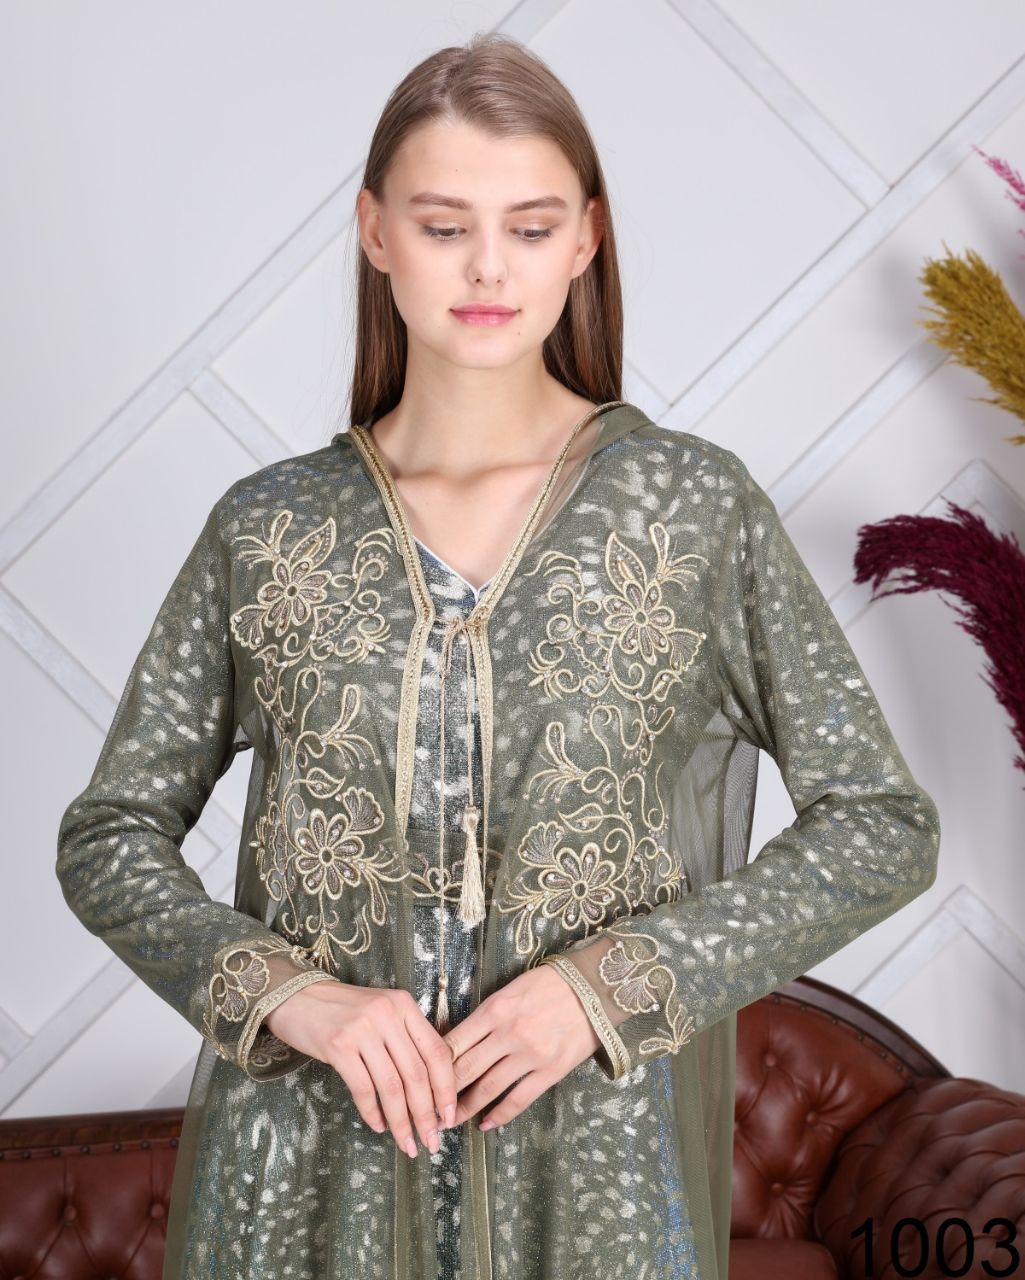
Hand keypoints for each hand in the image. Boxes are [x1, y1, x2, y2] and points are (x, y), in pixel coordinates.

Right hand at [264, 980, 456, 1158]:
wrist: (297, 997)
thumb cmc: (344, 1010)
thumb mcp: (383, 1012)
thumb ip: (406, 1039)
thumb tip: (432, 1089)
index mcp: (404, 1005)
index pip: (437, 1052)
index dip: (446, 1088)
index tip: (449, 1117)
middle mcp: (387, 1014)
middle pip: (416, 1073)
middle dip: (426, 1113)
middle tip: (430, 1141)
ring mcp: (362, 1029)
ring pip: (392, 1086)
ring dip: (401, 1121)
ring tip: (406, 1142)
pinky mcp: (338, 1046)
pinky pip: (363, 1088)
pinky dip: (373, 1112)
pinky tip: (378, 1126)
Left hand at [441, 962, 600, 1130]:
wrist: (592, 987)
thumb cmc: (548, 984)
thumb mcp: (510, 991)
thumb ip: (486, 1017)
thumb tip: (458, 1043)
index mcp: (494, 1010)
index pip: (453, 1042)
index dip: (433, 1066)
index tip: (420, 1080)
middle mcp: (508, 1034)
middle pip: (465, 1070)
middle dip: (442, 1093)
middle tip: (428, 1110)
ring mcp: (530, 1055)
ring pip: (488, 1089)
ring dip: (466, 1108)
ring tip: (451, 1122)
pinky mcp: (550, 1071)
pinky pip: (519, 1099)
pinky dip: (499, 1115)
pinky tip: (486, 1124)